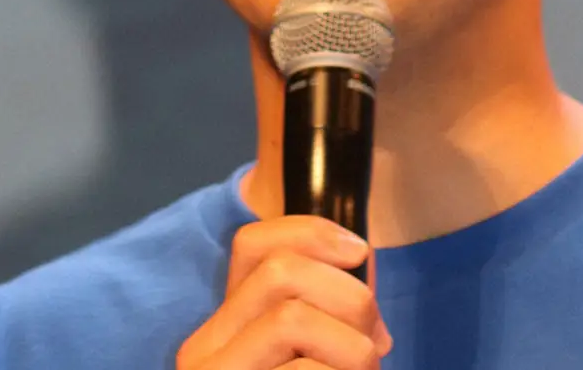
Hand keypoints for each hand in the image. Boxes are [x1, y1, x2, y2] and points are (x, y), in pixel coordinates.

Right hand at [176, 215, 391, 368]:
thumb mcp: (313, 351)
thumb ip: (324, 310)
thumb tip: (357, 259)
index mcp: (225, 326)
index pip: (252, 242)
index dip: (313, 231)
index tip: (360, 254)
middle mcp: (204, 350)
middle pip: (281, 271)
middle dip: (350, 296)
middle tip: (378, 342)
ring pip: (292, 316)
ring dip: (351, 345)